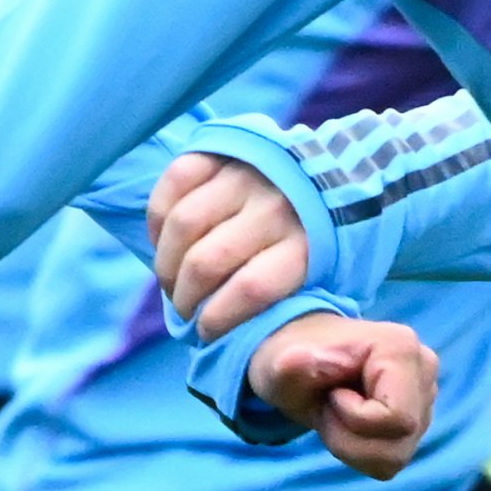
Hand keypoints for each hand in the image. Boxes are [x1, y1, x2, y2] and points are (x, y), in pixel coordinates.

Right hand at [150, 151, 312, 332]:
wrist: (332, 172)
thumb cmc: (316, 241)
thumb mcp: (320, 274)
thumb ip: (285, 301)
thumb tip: (236, 337)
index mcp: (306, 245)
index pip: (251, 289)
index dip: (218, 318)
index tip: (206, 332)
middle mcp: (273, 207)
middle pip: (207, 261)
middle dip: (185, 297)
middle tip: (184, 310)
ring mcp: (243, 176)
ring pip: (183, 225)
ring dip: (166, 263)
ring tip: (170, 282)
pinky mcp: (219, 153)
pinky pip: (173, 183)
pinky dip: (159, 219)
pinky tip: (164, 242)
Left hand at [247, 312, 436, 478]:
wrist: (297, 363)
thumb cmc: (291, 361)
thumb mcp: (279, 365)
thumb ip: (291, 365)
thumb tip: (301, 358)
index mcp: (401, 348)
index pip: (396, 417)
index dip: (353, 417)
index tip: (331, 394)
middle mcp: (424, 371)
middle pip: (399, 440)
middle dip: (350, 436)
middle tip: (328, 406)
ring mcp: (425, 398)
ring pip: (396, 457)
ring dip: (352, 447)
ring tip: (336, 413)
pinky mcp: (418, 421)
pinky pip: (392, 461)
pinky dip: (361, 453)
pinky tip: (348, 424)